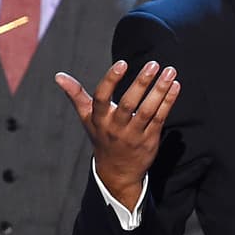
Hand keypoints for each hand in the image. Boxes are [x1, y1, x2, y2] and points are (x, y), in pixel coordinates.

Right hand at [55, 60, 179, 207]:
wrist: (117, 172)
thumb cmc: (102, 136)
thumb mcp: (87, 119)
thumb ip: (76, 96)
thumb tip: (58, 76)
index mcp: (99, 119)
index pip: (102, 97)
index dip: (111, 80)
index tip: (122, 62)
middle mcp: (115, 127)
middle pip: (128, 103)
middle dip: (141, 83)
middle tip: (154, 64)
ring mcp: (134, 134)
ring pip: (147, 110)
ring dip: (160, 90)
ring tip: (170, 71)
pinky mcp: (149, 139)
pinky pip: (160, 118)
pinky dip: (168, 102)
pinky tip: (175, 86)